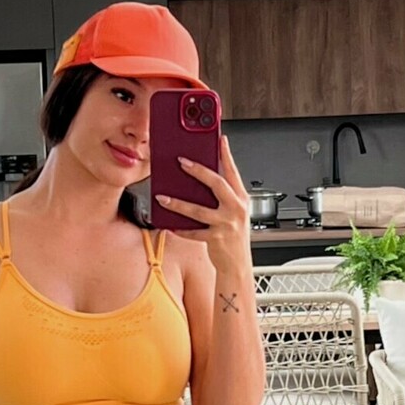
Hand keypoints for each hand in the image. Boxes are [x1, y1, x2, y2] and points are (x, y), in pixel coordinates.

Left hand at [161, 135, 252, 275]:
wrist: (238, 266)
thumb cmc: (233, 236)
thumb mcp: (234, 212)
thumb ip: (222, 197)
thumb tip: (199, 179)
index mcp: (241, 199)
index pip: (233, 172)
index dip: (226, 155)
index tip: (220, 139)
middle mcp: (236, 209)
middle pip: (216, 184)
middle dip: (198, 171)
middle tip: (181, 161)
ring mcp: (227, 225)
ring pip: (198, 210)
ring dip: (178, 203)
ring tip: (162, 197)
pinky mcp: (216, 240)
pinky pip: (193, 232)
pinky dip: (180, 229)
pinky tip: (168, 225)